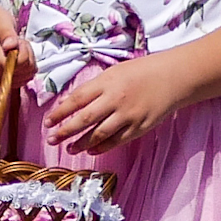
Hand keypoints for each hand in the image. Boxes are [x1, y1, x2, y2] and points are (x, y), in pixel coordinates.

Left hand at [42, 52, 180, 153]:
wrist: (173, 78)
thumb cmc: (141, 72)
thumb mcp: (114, 72)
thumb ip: (94, 88)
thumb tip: (70, 104)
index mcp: (107, 83)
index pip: (76, 100)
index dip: (59, 113)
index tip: (47, 122)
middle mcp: (115, 99)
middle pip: (84, 119)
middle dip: (65, 131)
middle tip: (52, 139)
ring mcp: (128, 115)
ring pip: (99, 134)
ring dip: (81, 143)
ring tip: (70, 149)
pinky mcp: (139, 127)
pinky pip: (116, 141)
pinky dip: (102, 147)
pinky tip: (91, 149)